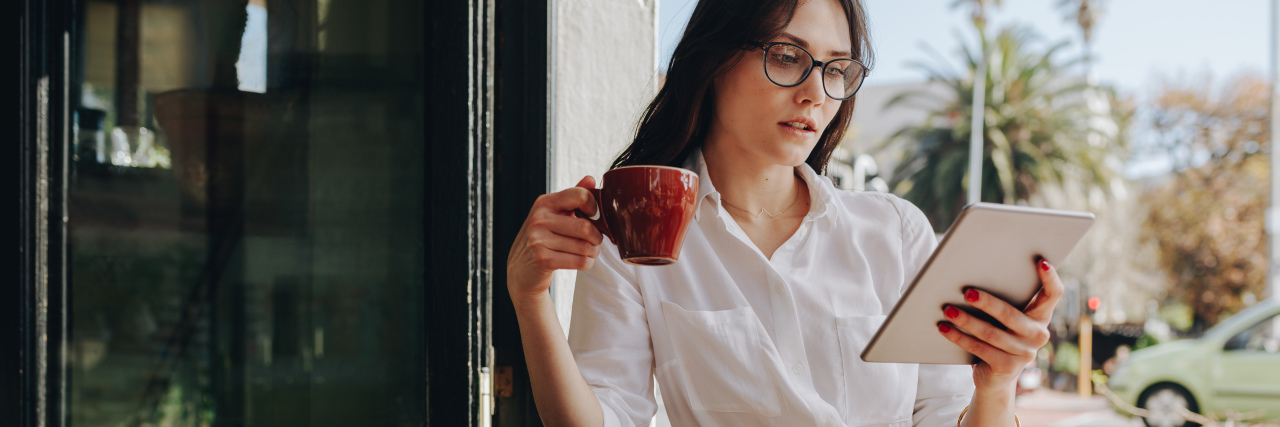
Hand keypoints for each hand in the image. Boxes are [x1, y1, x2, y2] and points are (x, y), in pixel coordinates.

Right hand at [507, 176, 604, 302]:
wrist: (520, 269)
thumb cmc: (542, 238)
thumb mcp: (553, 214)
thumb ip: (572, 197)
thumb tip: (591, 178)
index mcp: (544, 203)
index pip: (580, 195)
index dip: (594, 207)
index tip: (593, 216)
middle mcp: (539, 219)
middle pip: (585, 227)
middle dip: (597, 237)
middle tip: (596, 241)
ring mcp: (539, 239)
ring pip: (584, 246)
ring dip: (593, 252)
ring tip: (590, 252)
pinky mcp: (543, 259)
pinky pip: (579, 261)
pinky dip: (587, 263)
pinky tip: (583, 261)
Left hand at [938, 258, 1061, 391]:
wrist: (995, 377)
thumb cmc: (998, 337)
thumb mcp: (1005, 319)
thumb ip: (1003, 300)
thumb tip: (973, 275)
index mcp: (1040, 317)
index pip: (1053, 295)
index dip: (1050, 278)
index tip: (1040, 261)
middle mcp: (1038, 335)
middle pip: (1011, 315)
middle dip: (987, 303)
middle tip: (967, 292)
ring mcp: (1024, 354)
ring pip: (991, 333)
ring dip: (966, 321)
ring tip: (948, 310)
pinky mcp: (1007, 367)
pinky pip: (980, 349)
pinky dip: (959, 337)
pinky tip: (944, 328)